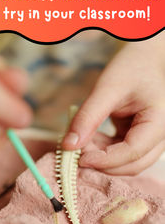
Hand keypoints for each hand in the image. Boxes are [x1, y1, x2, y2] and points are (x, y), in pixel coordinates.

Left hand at [62, 33, 164, 174]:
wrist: (146, 58)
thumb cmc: (133, 66)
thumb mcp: (107, 88)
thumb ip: (88, 117)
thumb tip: (68, 146)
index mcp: (160, 122)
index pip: (132, 152)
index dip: (104, 160)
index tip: (79, 158)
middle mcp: (162, 136)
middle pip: (133, 165)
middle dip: (103, 164)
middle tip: (76, 153)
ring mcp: (153, 140)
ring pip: (128, 164)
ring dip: (103, 159)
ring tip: (82, 142)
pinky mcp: (141, 140)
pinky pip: (123, 155)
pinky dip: (104, 152)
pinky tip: (90, 139)